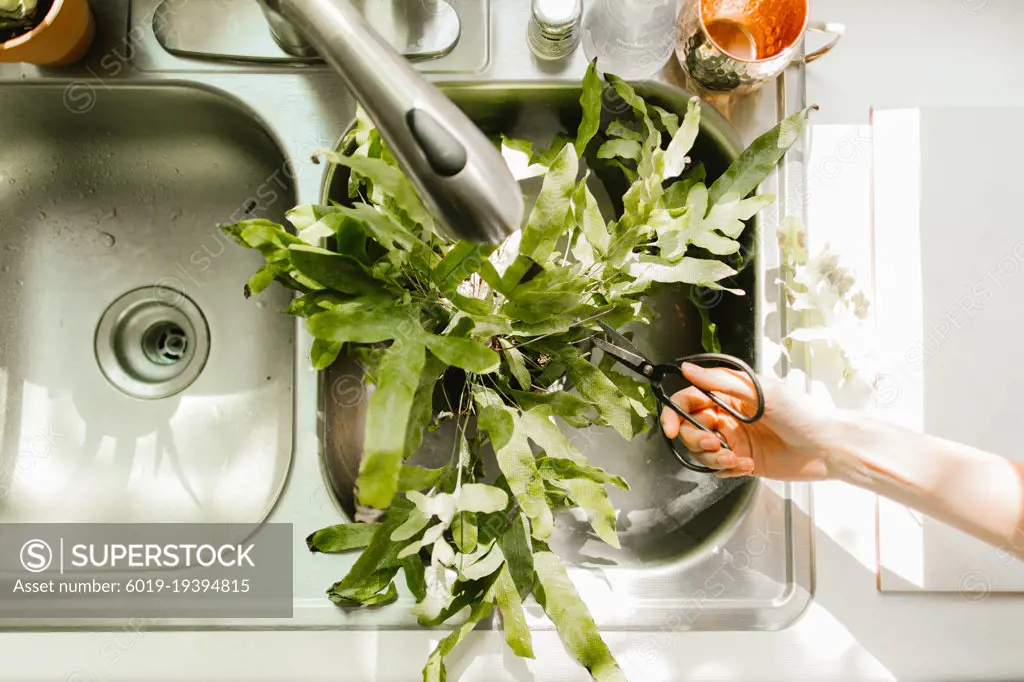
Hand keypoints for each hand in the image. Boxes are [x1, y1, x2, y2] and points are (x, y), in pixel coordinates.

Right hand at [660, 363, 841, 480]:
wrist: (827, 447)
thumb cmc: (802, 413)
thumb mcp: (759, 391)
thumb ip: (720, 381)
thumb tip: (688, 369)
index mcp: (729, 394)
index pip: (689, 399)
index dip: (675, 412)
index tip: (671, 427)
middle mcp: (728, 415)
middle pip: (689, 427)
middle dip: (695, 438)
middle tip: (714, 443)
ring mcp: (735, 439)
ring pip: (701, 450)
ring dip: (712, 457)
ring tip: (733, 457)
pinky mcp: (741, 461)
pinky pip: (718, 468)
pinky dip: (726, 469)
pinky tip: (745, 465)